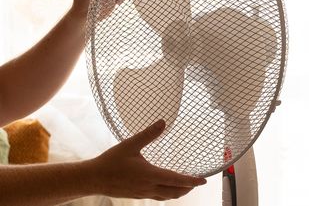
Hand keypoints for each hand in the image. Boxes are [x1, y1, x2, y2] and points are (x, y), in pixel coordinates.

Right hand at [88, 119, 206, 200]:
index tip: (203, 180)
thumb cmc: (111, 161)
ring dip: (178, 192)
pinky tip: (164, 187)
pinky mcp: (136, 195)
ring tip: (184, 186)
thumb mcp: (130, 144)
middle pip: (174, 192)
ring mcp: (142, 193)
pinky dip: (166, 193)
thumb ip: (148, 134)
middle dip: (188, 188)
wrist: (93, 179)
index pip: (177, 180)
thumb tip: (163, 122)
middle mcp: (149, 187)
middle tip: (196, 182)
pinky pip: (157, 197)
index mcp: (150, 175)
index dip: (192, 181)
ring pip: (166, 197)